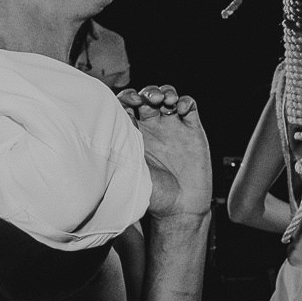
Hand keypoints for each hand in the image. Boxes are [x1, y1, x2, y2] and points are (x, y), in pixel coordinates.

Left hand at [122, 85, 211, 219]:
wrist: (180, 208)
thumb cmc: (153, 195)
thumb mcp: (133, 171)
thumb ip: (125, 150)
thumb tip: (110, 128)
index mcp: (134, 134)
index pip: (126, 106)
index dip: (127, 98)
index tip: (129, 102)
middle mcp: (152, 127)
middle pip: (146, 97)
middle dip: (147, 93)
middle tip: (148, 99)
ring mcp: (173, 127)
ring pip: (168, 96)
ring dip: (165, 91)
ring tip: (165, 100)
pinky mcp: (192, 130)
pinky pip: (190, 107)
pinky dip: (186, 101)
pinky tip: (182, 108)